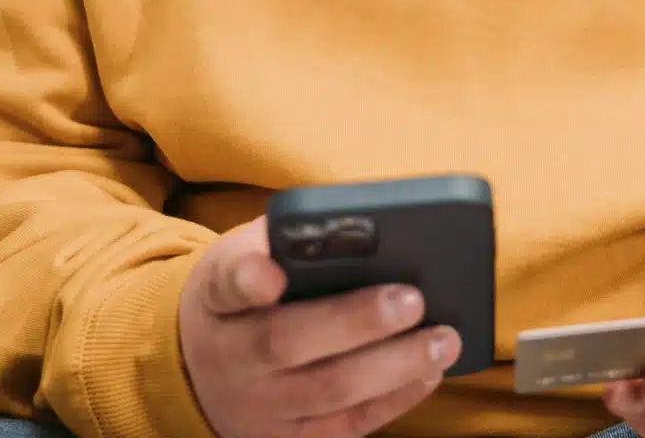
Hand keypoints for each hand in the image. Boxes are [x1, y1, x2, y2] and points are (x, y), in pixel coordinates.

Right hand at [179, 218, 460, 437]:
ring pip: (329, 391)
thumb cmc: (245, 299)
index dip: (249, 278)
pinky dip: (395, 399)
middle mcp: (230, 357)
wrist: (201, 371)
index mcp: (217, 296)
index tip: (272, 272)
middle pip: (286, 343)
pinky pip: (347, 426)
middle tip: (413, 299)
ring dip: (394, 365)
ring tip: (443, 338)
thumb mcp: (245, 257)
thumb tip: (360, 227)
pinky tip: (428, 372)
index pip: (227, 281)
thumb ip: (287, 241)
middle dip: (354, 321)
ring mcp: (259, 407)